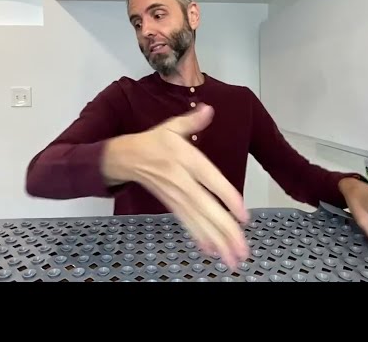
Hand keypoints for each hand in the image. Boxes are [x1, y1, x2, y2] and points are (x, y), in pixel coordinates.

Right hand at [102, 103, 249, 269]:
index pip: (209, 180)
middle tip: (243, 250)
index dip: (227, 197)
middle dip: (226, 231)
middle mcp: (182, 181)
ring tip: (234, 259)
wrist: (125, 158)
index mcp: (185, 159)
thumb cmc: (153, 142)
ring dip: (217, 241)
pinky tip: (213, 251)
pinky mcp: (172, 206)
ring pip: (199, 222)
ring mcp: (176, 197)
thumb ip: (192, 121)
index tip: (243, 214)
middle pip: (206, 209)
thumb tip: (209, 109)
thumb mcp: (171, 127)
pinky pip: (188, 224)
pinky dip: (200, 238)